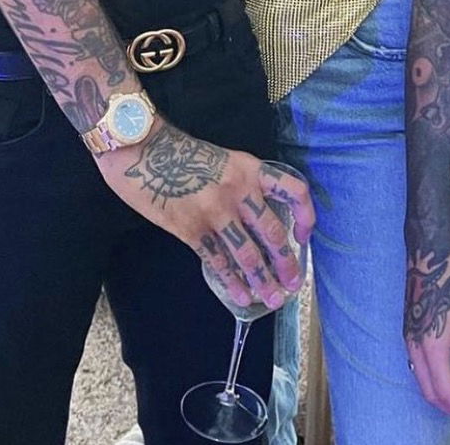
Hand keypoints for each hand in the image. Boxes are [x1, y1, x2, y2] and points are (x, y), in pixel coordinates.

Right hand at [99, 122, 314, 309]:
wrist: (144, 150)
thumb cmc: (184, 153)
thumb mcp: (225, 160)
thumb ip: (244, 185)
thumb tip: (260, 221)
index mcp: (251, 169)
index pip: (293, 190)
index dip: (305, 214)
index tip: (304, 235)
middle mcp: (239, 191)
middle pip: (272, 232)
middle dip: (285, 263)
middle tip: (292, 283)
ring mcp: (215, 212)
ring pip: (248, 254)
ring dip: (262, 280)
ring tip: (271, 298)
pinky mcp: (191, 229)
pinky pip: (218, 261)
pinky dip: (231, 282)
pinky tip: (239, 295)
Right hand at [404, 252, 449, 423]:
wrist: (428, 260)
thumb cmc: (449, 282)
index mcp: (433, 346)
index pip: (444, 391)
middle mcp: (416, 347)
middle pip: (430, 392)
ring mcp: (409, 340)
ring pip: (422, 381)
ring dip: (440, 393)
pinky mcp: (408, 334)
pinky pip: (417, 368)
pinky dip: (432, 379)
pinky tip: (447, 374)